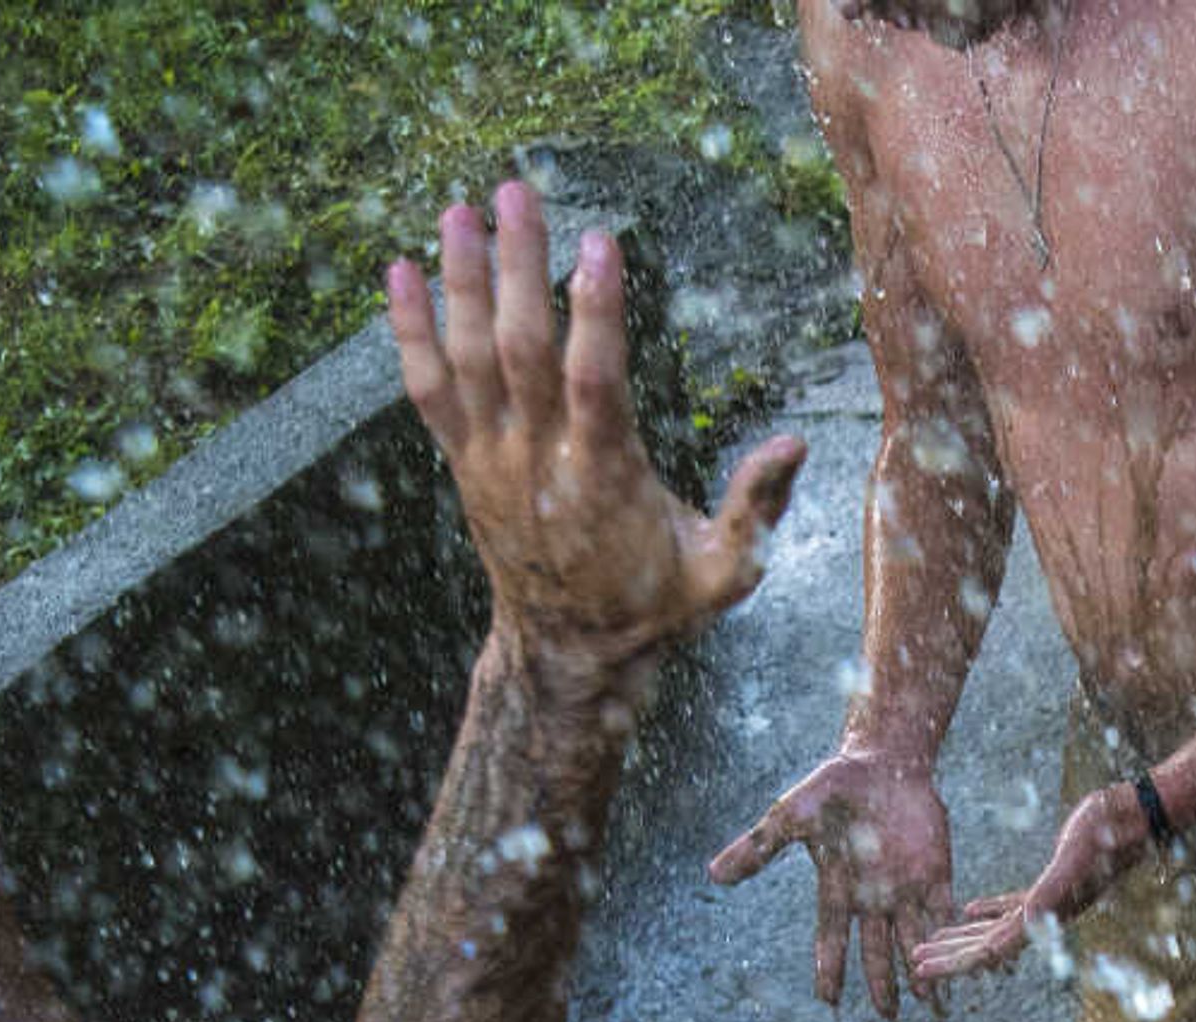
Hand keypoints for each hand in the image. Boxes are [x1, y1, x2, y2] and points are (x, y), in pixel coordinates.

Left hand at [385, 180, 805, 665]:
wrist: (569, 654)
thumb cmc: (654, 606)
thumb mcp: (723, 573)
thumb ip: (757, 508)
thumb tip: (795, 443)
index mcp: (603, 479)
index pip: (594, 382)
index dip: (595, 312)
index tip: (598, 243)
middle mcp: (537, 462)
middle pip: (518, 351)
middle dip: (517, 267)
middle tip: (517, 193)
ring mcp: (491, 459)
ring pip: (466, 359)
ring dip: (461, 281)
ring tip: (459, 209)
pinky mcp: (464, 461)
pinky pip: (427, 389)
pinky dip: (409, 330)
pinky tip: (400, 269)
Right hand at [705, 747, 956, 1014]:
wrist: (882, 759)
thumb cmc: (832, 786)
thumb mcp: (791, 816)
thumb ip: (758, 847)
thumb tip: (712, 873)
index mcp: (838, 888)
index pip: (832, 937)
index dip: (830, 968)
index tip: (828, 1000)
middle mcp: (873, 896)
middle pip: (877, 950)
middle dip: (882, 983)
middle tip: (888, 1017)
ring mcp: (906, 886)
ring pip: (913, 938)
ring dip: (921, 969)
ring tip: (929, 1004)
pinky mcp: (936, 871)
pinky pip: (943, 910)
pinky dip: (949, 934)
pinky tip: (958, 958)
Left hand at [910, 781, 1153, 987]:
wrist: (1135, 817)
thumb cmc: (1104, 836)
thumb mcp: (1072, 861)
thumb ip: (1052, 892)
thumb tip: (1028, 919)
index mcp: (1043, 918)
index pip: (989, 951)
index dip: (954, 962)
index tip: (920, 968)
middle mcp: (1044, 918)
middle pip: (987, 947)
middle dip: (949, 956)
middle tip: (913, 962)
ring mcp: (1047, 903)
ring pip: (995, 928)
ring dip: (962, 937)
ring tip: (930, 941)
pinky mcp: (1049, 884)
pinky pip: (1011, 906)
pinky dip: (987, 911)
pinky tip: (968, 909)